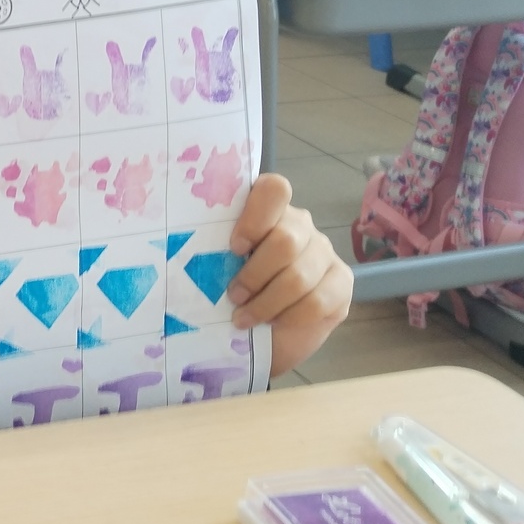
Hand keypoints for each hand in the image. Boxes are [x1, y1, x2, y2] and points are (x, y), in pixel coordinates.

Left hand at [228, 173, 352, 376]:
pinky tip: (273, 323)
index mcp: (267, 210)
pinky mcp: (341, 282)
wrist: (263, 334)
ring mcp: (324, 252)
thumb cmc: (234, 293)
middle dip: (254, 274)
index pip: (274, 189)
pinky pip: (317, 300)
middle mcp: (300, 225)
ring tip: (244, 317)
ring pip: (299, 275)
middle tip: (234, 296)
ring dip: (267, 302)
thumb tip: (182, 249)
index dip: (255, 217)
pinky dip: (290, 316)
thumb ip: (213, 250)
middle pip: (285, 240)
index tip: (234, 247)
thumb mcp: (217, 267)